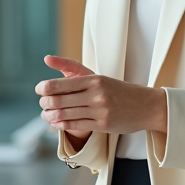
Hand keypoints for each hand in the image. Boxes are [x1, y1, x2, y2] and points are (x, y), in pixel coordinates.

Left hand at [36, 55, 166, 141]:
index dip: (44, 88)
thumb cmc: (118, 90)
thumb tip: (46, 58)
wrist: (146, 106)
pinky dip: (61, 125)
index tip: (39, 89)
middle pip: (59, 100)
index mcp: (94, 79)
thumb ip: (71, 68)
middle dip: (45, 103)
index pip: (60, 84)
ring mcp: (100, 110)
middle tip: (42, 103)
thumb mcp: (97, 76)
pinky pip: (75, 125)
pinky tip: (55, 123)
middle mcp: (96, 94)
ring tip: (45, 114)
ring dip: (50, 116)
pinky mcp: (103, 125)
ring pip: (65, 114)